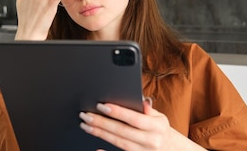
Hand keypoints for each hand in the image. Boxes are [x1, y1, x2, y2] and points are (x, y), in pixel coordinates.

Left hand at [79, 100, 206, 150]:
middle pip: (122, 131)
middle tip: (86, 115)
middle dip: (102, 122)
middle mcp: (150, 141)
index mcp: (157, 127)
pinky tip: (96, 148)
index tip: (101, 105)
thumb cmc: (160, 131)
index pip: (134, 118)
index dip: (117, 112)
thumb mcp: (160, 117)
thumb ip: (148, 109)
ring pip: (118, 143)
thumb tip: (140, 100)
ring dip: (100, 134)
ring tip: (86, 126)